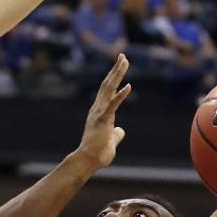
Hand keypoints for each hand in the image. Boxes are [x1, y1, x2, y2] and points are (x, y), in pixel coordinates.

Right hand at [76, 53, 131, 168]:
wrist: (88, 160)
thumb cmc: (97, 153)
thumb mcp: (111, 141)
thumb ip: (116, 134)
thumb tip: (121, 131)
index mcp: (99, 112)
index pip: (107, 91)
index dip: (114, 77)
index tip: (120, 66)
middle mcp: (97, 109)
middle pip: (107, 85)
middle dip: (116, 70)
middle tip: (122, 56)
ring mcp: (99, 113)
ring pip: (109, 89)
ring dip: (117, 74)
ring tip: (124, 61)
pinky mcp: (103, 120)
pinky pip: (113, 105)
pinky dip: (121, 95)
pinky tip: (128, 86)